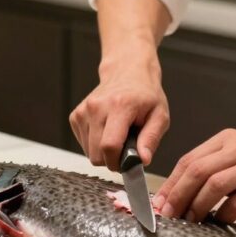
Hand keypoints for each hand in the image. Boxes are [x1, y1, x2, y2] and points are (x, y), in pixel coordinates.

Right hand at [69, 57, 168, 171]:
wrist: (127, 72)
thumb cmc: (145, 95)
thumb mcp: (160, 115)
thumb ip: (151, 138)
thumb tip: (143, 160)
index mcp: (119, 106)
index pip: (109, 146)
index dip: (117, 162)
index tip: (128, 163)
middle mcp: (97, 107)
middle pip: (96, 154)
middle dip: (111, 159)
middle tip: (126, 148)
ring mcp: (83, 111)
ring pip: (88, 152)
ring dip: (103, 151)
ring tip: (117, 135)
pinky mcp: (76, 116)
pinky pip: (83, 144)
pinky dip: (95, 144)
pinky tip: (106, 131)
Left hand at [153, 129, 235, 222]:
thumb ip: (216, 164)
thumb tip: (185, 191)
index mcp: (226, 140)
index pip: (189, 160)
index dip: (172, 183)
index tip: (160, 202)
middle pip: (196, 171)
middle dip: (178, 196)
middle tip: (168, 214)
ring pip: (213, 186)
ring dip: (197, 206)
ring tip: (189, 221)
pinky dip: (224, 214)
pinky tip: (219, 222)